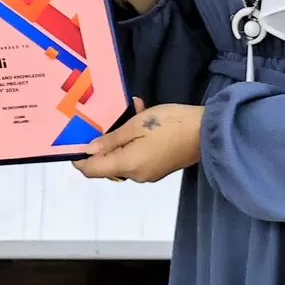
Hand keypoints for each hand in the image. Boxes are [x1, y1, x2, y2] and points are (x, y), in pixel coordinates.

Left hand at [72, 100, 202, 183]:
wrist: (209, 132)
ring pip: (123, 156)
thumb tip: (90, 150)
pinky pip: (138, 155)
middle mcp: (135, 174)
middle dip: (104, 141)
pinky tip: (142, 116)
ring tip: (130, 109)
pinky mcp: (159, 166)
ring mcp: (148, 172)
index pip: (92, 170)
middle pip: (107, 164)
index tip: (75, 141)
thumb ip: (111, 139)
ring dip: (121, 136)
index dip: (79, 158)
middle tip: (105, 117)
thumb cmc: (172, 124)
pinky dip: (135, 139)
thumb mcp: (137, 124)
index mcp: (127, 165)